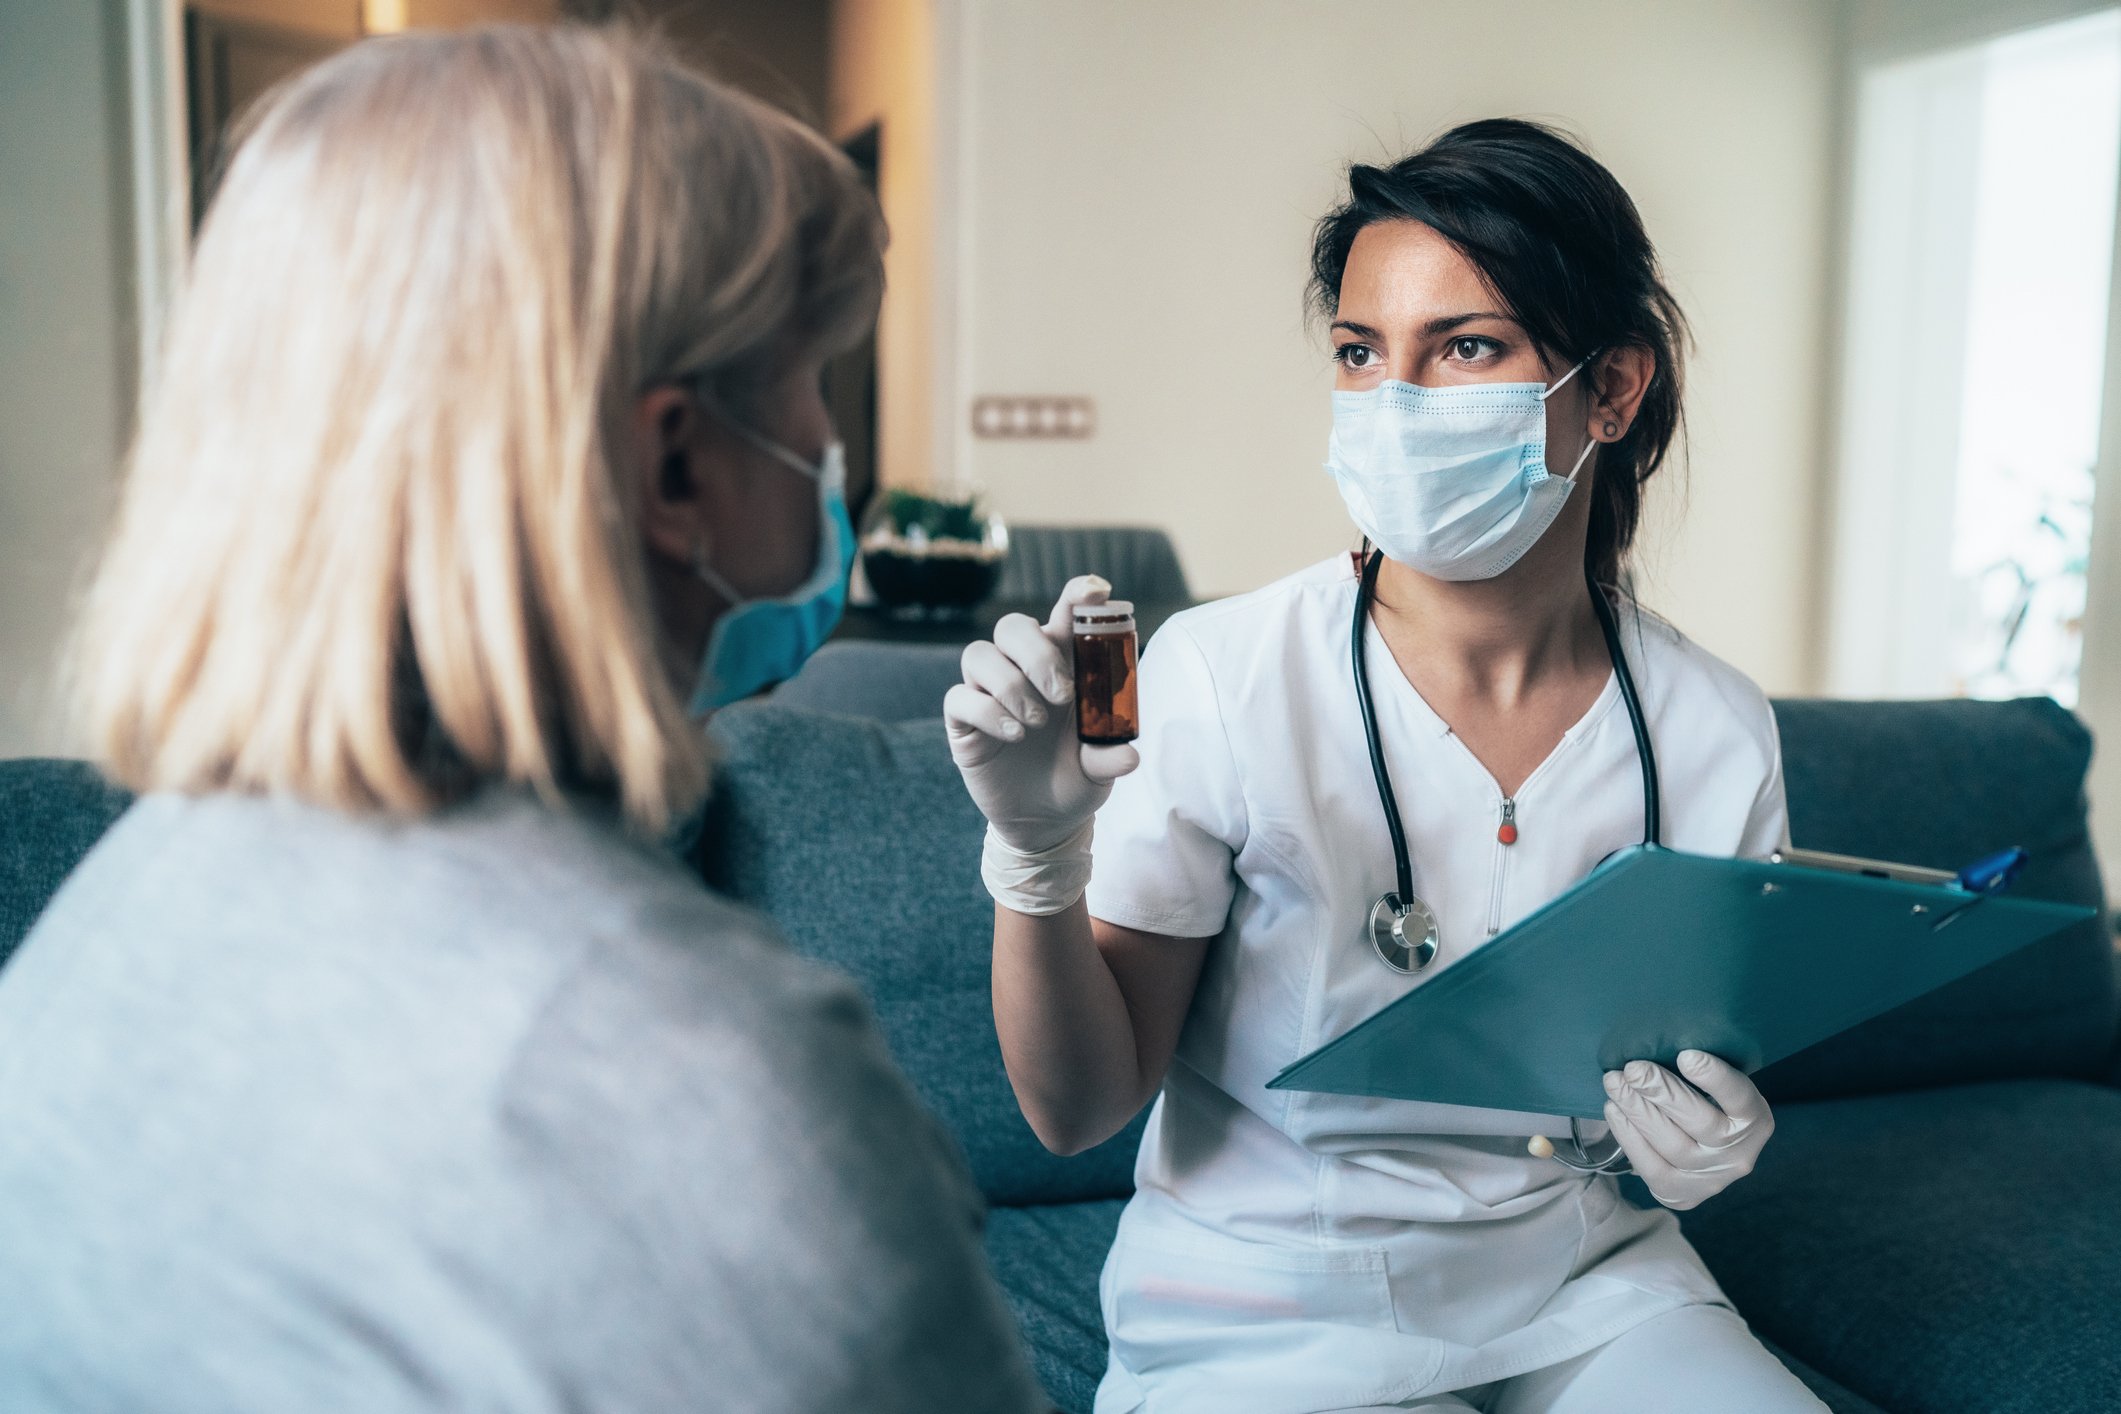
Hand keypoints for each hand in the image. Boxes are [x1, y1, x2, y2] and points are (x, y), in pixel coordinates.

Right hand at [944, 575, 1139, 853]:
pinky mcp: (964, 721)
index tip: (1095, 591)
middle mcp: (1022, 670)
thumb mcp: (1100, 770)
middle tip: (1063, 695)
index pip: (1063, 615)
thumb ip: (1109, 757)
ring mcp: (988, 692)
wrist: (1044, 821)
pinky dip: (988, 712)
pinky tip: (1014, 735)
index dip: (1076, 596)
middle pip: (1012, 626)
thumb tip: (1130, 755)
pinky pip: (959, 697)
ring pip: (979, 654)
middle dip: (1036, 652)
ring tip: (1036, 723)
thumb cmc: (1075, 778)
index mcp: (1062, 666)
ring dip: (1011, 685)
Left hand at [1602, 1050, 1773, 1210]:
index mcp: (1755, 1120)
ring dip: (1637, 1110)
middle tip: (1633, 1069)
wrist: (1703, 1159)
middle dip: (1661, 1091)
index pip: (1740, 1098)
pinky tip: (1614, 1110)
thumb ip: (1697, 1072)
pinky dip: (1628, 1135)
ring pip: (1672, 1143)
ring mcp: (1711, 1179)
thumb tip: (1657, 1042)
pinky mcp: (1681, 1195)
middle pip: (1699, 1121)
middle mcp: (1738, 1154)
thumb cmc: (1704, 1106)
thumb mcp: (1714, 1089)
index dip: (1715, 1078)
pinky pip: (1651, 1166)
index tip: (1686, 1056)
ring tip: (1615, 1083)